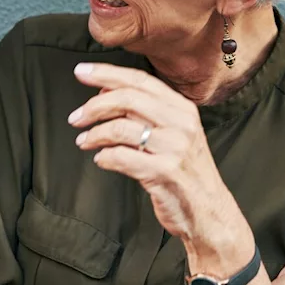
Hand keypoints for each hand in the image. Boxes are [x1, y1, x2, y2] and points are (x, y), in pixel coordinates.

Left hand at [70, 63, 245, 260]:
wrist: (208, 211)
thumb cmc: (185, 172)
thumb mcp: (174, 134)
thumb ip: (146, 112)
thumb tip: (106, 92)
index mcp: (182, 108)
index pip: (140, 80)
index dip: (107, 73)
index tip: (81, 73)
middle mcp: (181, 123)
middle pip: (127, 99)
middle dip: (94, 106)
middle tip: (75, 117)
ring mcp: (174, 148)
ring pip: (120, 128)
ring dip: (94, 134)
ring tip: (84, 141)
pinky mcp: (164, 172)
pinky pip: (122, 158)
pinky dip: (105, 157)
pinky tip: (101, 160)